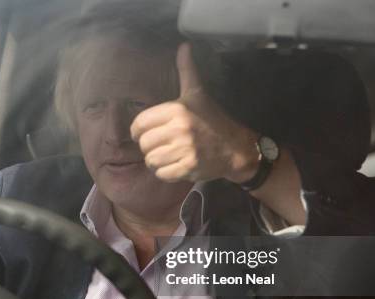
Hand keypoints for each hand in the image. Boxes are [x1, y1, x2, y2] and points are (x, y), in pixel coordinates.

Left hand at [130, 42, 258, 182]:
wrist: (236, 147)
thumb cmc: (212, 119)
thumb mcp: (197, 94)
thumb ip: (187, 71)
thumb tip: (184, 46)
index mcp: (176, 110)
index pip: (139, 124)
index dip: (138, 130)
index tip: (146, 132)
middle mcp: (179, 129)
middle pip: (143, 144)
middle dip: (149, 147)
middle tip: (160, 145)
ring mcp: (184, 150)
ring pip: (150, 160)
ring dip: (155, 161)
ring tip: (166, 155)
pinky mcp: (188, 168)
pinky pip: (161, 174)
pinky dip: (164, 173)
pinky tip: (174, 165)